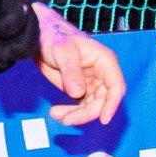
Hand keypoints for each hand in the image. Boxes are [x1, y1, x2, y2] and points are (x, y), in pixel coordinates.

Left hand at [33, 5, 126, 125]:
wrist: (39, 37)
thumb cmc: (55, 36)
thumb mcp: (63, 51)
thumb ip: (71, 72)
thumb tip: (77, 93)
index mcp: (105, 61)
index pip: (116, 86)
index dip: (112, 104)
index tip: (104, 119)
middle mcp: (102, 74)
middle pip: (103, 101)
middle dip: (86, 113)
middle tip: (67, 120)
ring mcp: (91, 83)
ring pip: (91, 106)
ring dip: (76, 115)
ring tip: (56, 115)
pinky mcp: (80, 89)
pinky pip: (81, 106)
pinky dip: (70, 112)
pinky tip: (57, 113)